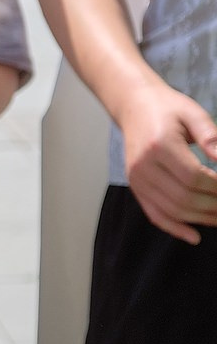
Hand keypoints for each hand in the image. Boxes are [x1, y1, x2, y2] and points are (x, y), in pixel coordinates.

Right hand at [115, 82, 216, 241]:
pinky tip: (195, 236)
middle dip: (214, 206)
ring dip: (201, 219)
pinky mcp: (135, 186)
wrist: (134, 106)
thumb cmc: (167, 108)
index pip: (194, 176)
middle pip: (184, 197)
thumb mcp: (194, 114)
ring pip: (171, 210)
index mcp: (159, 145)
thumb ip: (212, 137)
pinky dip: (175, 228)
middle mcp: (143, 165)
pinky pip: (154, 214)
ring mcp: (136, 178)